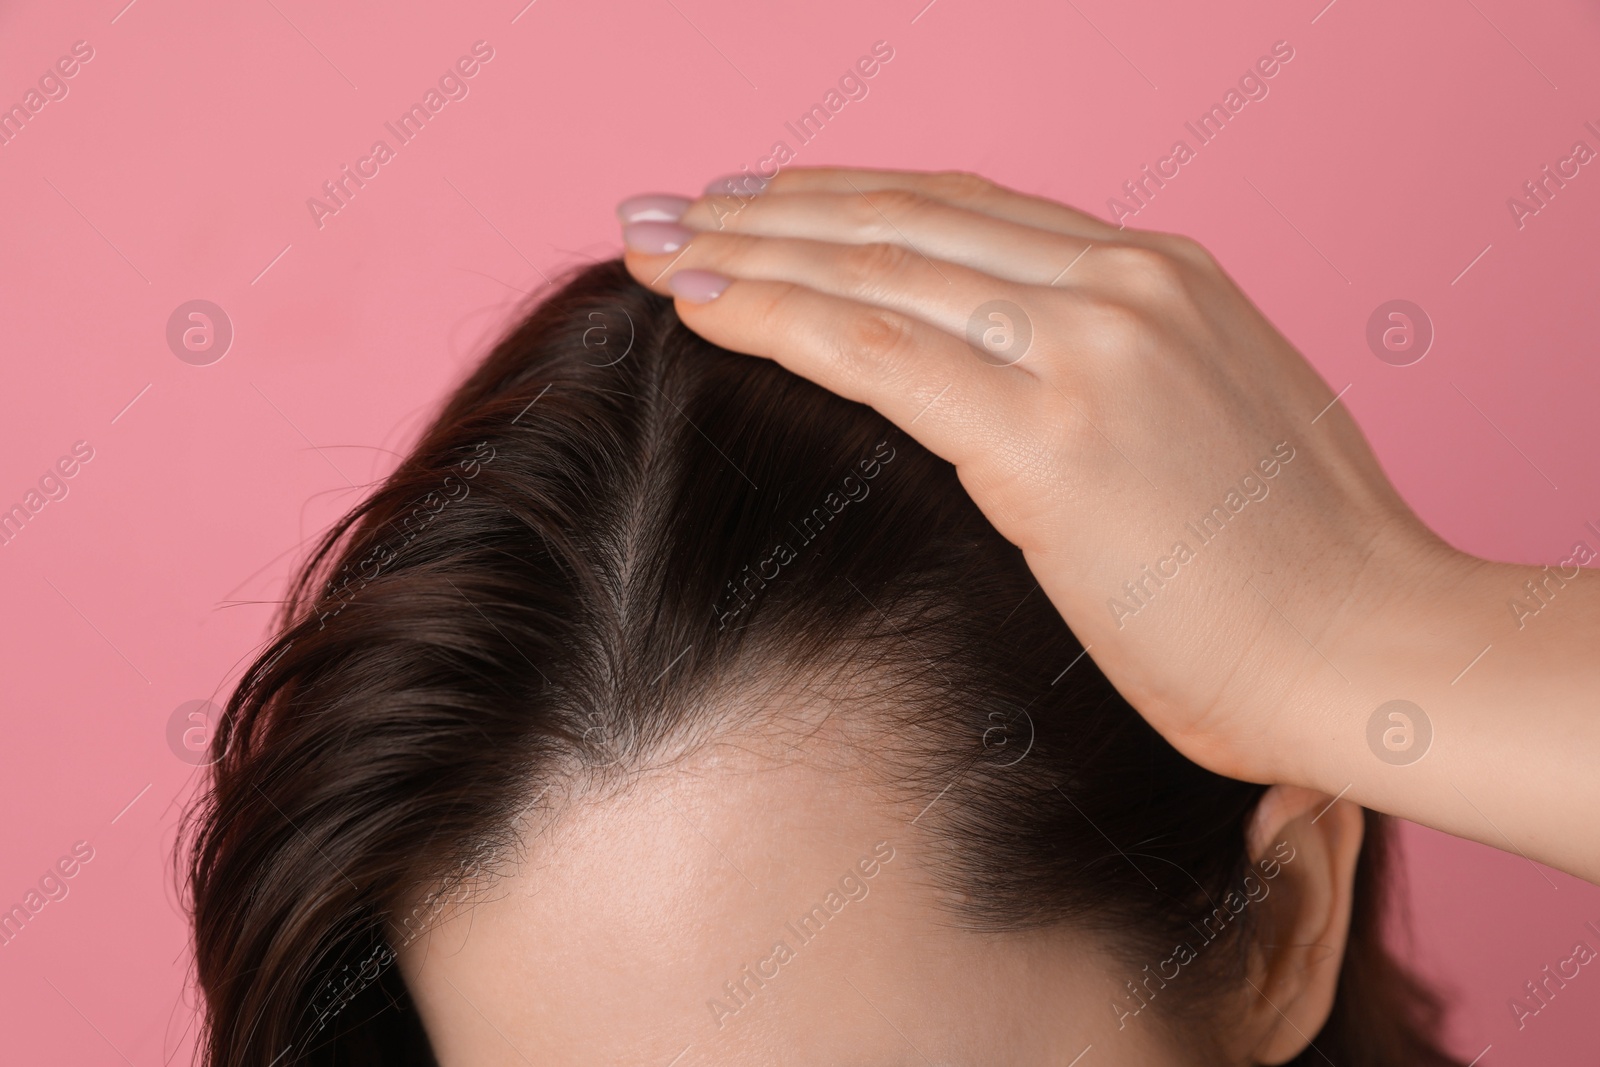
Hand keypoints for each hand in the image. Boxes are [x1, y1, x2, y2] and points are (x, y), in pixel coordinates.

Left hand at [616, 167, 1446, 787]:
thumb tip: (1042, 397)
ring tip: (656, 239)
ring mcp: (1086, 348)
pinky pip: (874, 350)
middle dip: (771, 207)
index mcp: (1164, 278)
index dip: (852, 198)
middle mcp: (1120, 285)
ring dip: (748, 247)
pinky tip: (698, 302)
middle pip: (904, 218)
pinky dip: (774, 315)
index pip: (968, 211)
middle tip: (672, 204)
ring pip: (874, 264)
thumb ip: (1130, 384)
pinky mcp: (1049, 436)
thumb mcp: (1222, 431)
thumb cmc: (1307, 579)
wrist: (1379, 651)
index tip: (768, 202)